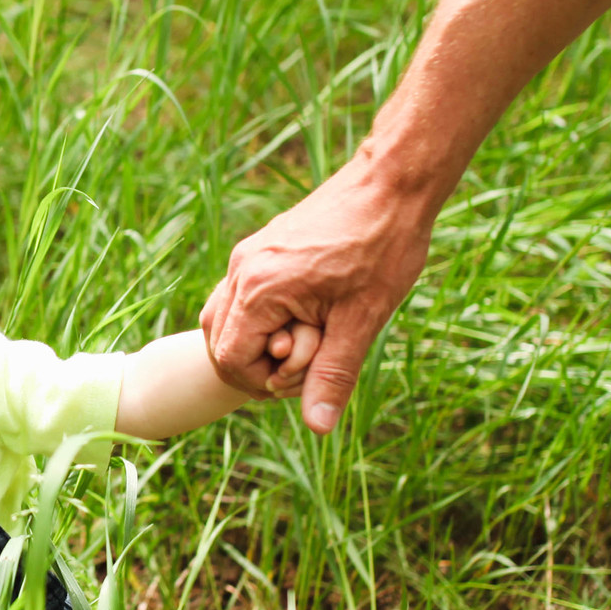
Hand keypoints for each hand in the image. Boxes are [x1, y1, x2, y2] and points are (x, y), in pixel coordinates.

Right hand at [200, 160, 435, 433]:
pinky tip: (305, 312)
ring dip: (259, 339)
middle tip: (311, 356)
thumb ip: (332, 375)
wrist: (392, 181)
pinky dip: (263, 316)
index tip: (307, 376)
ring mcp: (248, 255)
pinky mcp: (261, 246)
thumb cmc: (383, 247)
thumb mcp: (362, 320)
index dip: (263, 383)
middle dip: (259, 363)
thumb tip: (317, 428)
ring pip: (226, 317)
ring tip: (308, 336)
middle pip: (218, 340)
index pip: (229, 360)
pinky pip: (241, 295)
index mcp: (259, 289)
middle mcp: (242, 270)